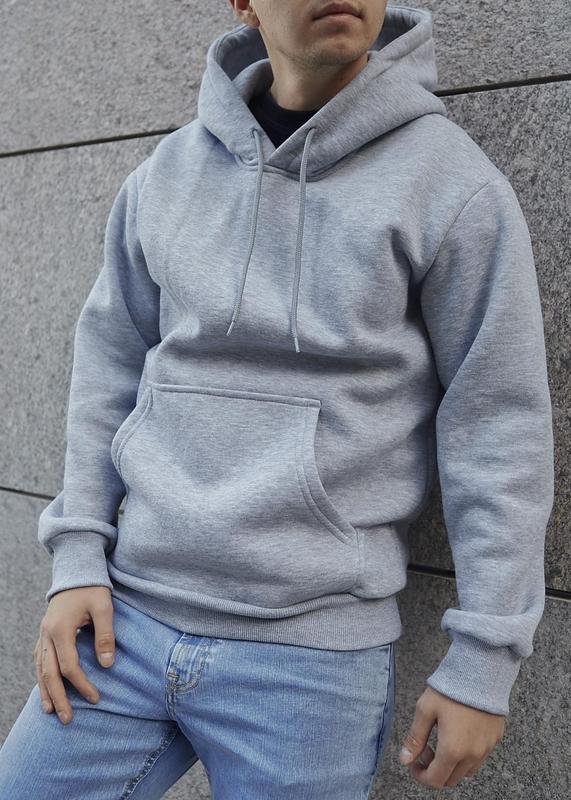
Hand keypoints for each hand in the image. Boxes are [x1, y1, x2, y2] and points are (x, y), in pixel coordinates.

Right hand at [33, 586, 115, 725]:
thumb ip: (105, 634)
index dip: (81, 684)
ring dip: (45, 691)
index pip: (69, 666)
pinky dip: (41, 676)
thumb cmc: (92, 588)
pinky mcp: (44, 633)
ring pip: (40, 669)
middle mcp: (46, 634)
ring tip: (50, 711)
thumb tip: (107, 664)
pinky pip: (39, 660)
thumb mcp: (104, 607)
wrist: (76, 572)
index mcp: (61, 629)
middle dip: (58, 698)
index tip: (95, 698)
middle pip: (49, 674)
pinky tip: (45, 688)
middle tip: (67, 719)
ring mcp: (42, 634)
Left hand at [399, 686, 505, 787]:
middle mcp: (472, 755)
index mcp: (452, 750)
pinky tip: (459, 734)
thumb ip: (415, 738)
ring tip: (442, 740)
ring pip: (466, 771)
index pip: (435, 780)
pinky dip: (466, 756)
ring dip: (451, 765)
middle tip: (426, 749)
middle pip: (451, 779)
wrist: (481, 672)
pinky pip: (479, 758)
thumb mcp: (425, 710)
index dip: (420, 775)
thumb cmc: (451, 688)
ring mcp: (486, 748)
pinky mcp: (495, 739)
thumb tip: (405, 760)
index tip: (414, 762)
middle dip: (434, 770)